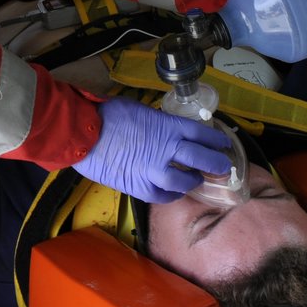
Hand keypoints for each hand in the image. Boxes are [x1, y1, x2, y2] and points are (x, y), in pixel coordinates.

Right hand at [73, 99, 232, 203]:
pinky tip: (172, 191)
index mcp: (168, 127)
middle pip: (201, 158)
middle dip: (215, 164)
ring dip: (192, 181)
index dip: (216, 139)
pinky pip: (162, 195)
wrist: (84, 133)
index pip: (202, 134)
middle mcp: (167, 150)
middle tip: (222, 167)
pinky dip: (170, 194)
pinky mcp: (140, 187)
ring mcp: (154, 172)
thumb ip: (158, 123)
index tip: (222, 143)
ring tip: (195, 179)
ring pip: (184, 181)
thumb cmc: (108, 115)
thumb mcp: (141, 111)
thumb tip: (166, 131)